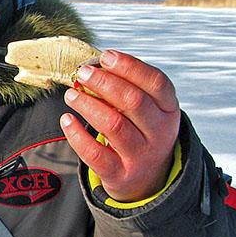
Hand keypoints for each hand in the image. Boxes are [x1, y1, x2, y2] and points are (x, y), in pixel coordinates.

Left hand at [59, 50, 179, 201]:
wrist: (147, 180)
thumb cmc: (139, 132)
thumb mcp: (145, 110)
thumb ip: (126, 88)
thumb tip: (94, 66)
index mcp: (168, 110)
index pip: (157, 83)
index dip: (130, 66)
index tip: (106, 56)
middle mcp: (160, 133)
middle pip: (133, 101)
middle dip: (104, 82)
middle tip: (83, 73)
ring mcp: (141, 156)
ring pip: (113, 125)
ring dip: (88, 105)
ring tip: (71, 94)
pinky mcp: (120, 174)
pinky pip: (95, 154)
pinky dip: (77, 134)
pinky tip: (67, 120)